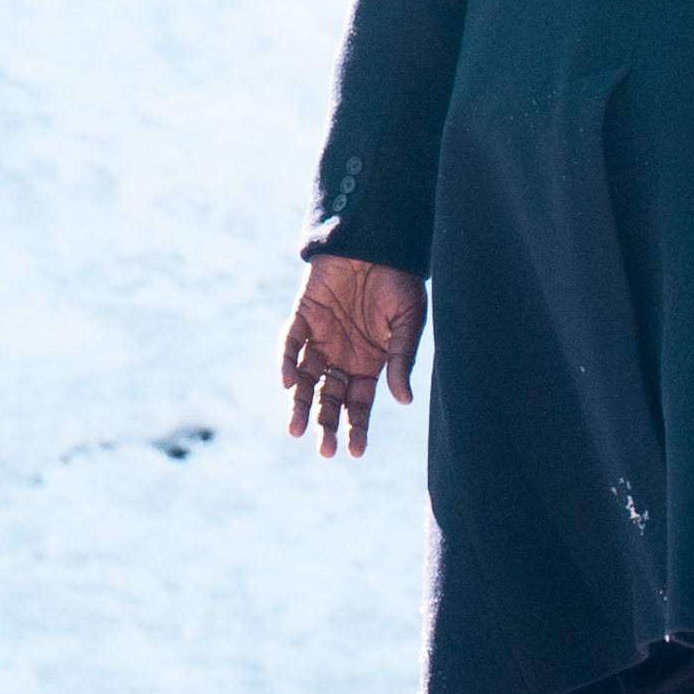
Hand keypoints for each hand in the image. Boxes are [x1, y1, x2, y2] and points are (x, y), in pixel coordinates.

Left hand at [280, 254, 423, 457]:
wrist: (378, 241)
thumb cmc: (400, 281)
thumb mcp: (408, 323)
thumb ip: (401, 360)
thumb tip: (403, 401)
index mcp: (369, 364)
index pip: (359, 405)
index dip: (356, 428)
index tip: (354, 452)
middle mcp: (341, 357)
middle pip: (329, 399)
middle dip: (326, 425)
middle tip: (324, 449)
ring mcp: (320, 338)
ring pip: (304, 379)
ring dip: (299, 404)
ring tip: (296, 429)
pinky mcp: (303, 316)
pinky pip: (290, 344)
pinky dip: (286, 362)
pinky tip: (286, 382)